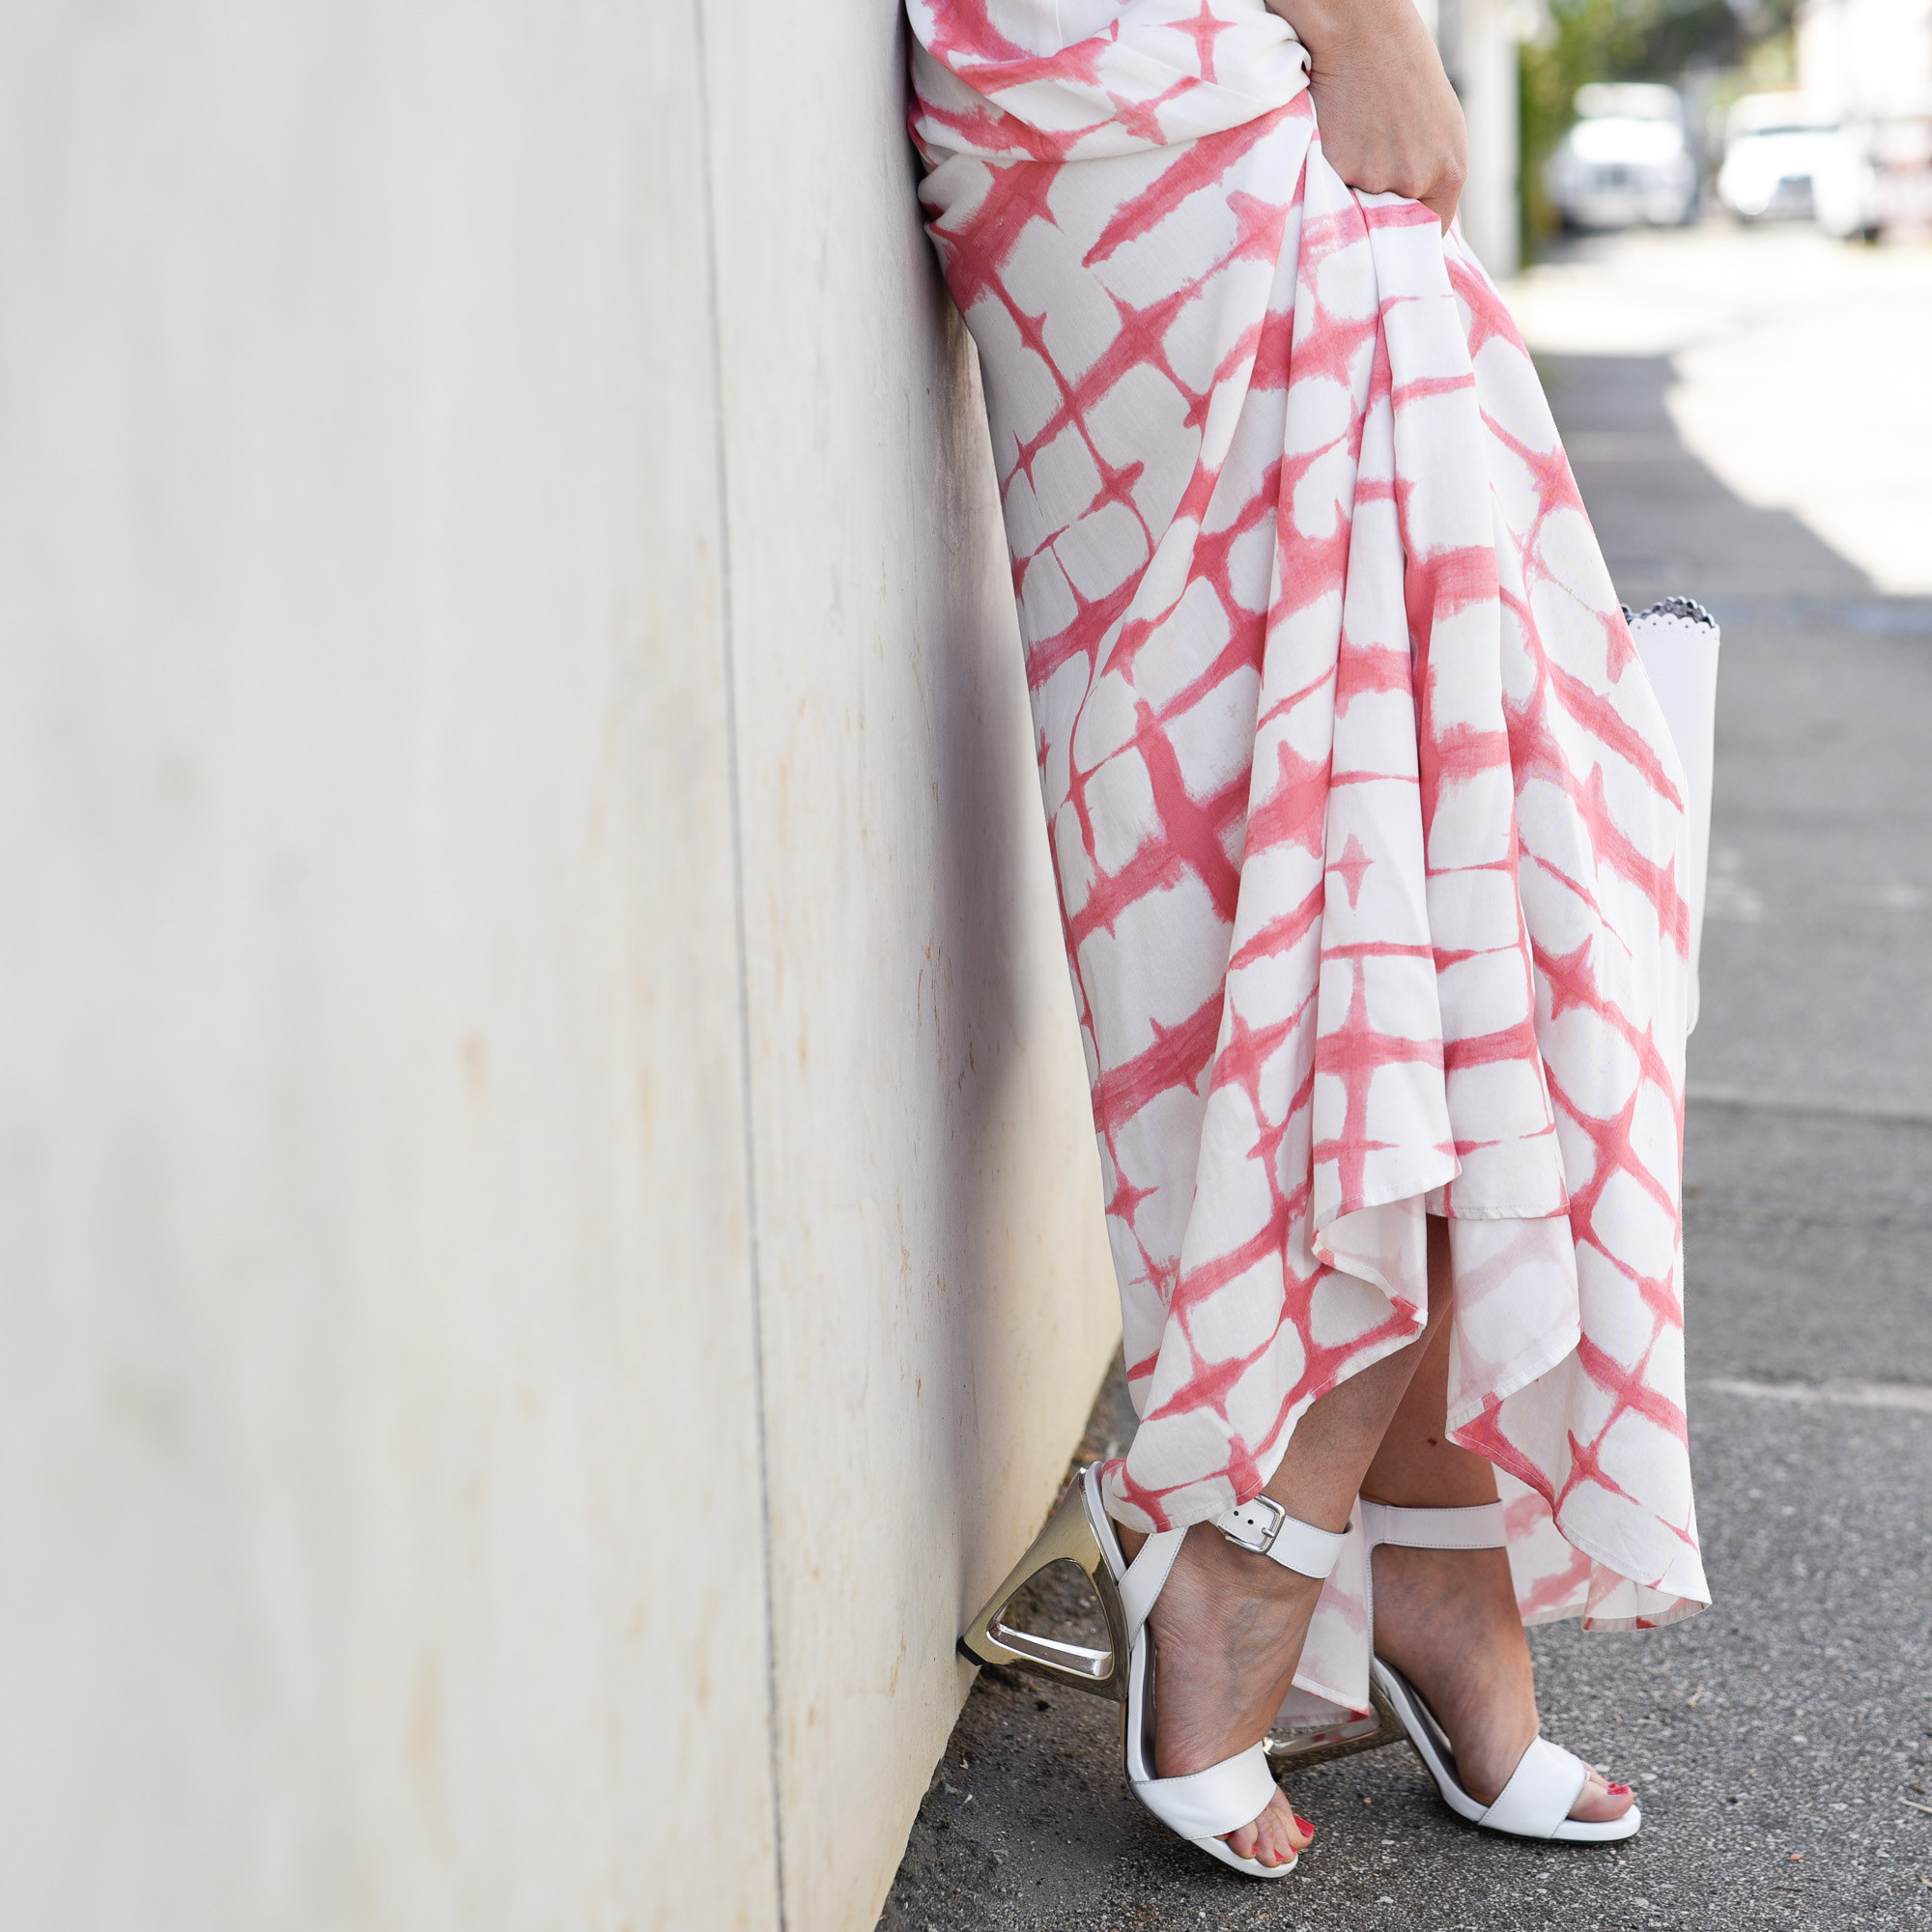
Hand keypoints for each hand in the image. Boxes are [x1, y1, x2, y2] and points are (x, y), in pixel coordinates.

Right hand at [1263, 0, 1468, 229]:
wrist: (1362, 33)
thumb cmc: (1403, 70)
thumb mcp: (1441, 125)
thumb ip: (1434, 174)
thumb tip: (1416, 223)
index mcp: (1449, 172)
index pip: (1429, 234)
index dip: (1408, 235)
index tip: (1393, 228)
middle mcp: (1415, 182)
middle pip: (1390, 232)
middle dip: (1378, 218)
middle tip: (1368, 184)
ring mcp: (1374, 179)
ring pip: (1355, 216)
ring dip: (1349, 198)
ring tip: (1350, 153)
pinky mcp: (1336, 172)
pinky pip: (1327, 199)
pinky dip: (1325, 183)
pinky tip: (1332, 148)